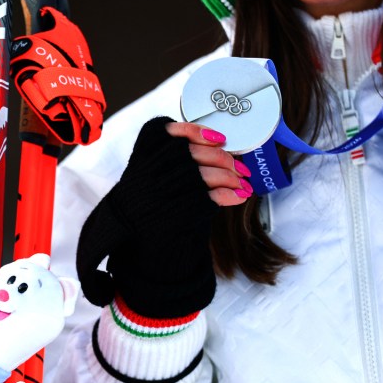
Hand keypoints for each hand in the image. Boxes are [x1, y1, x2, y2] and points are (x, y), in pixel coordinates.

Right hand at [75, 116, 251, 317]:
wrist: (145, 251)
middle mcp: (149, 175)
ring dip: (230, 176)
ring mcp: (163, 193)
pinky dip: (229, 195)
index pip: (169, 134)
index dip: (195, 131)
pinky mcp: (179, 212)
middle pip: (193, 154)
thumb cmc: (152, 213)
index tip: (217, 137)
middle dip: (222, 158)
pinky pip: (210, 197)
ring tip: (241, 181)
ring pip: (204, 174)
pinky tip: (239, 196)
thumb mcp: (152, 182)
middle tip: (239, 166)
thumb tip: (217, 144)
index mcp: (141, 162)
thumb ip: (172, 161)